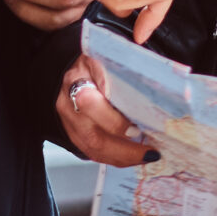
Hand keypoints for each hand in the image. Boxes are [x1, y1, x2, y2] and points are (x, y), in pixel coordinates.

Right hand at [54, 53, 154, 167]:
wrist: (67, 72)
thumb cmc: (88, 64)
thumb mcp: (103, 58)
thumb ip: (119, 70)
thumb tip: (145, 73)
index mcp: (76, 84)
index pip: (91, 106)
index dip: (115, 122)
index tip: (137, 130)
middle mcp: (69, 108)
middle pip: (94, 138)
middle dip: (125, 151)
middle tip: (149, 153)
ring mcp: (69, 125)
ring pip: (93, 150)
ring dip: (121, 158)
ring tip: (144, 157)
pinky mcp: (72, 135)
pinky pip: (91, 152)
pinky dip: (113, 158)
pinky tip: (129, 157)